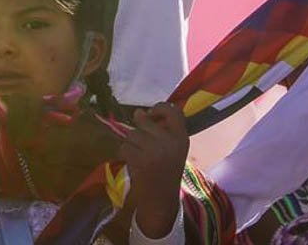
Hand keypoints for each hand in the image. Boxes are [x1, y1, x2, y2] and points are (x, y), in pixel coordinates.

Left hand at [119, 103, 187, 237]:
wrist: (161, 200)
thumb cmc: (165, 172)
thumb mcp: (173, 149)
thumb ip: (162, 131)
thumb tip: (138, 112)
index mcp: (182, 138)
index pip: (174, 111)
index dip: (159, 108)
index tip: (151, 113)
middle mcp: (171, 142)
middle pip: (144, 122)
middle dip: (138, 130)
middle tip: (141, 144)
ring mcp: (156, 151)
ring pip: (132, 134)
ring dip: (130, 144)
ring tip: (138, 156)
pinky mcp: (141, 160)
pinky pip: (125, 147)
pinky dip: (124, 154)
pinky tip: (133, 163)